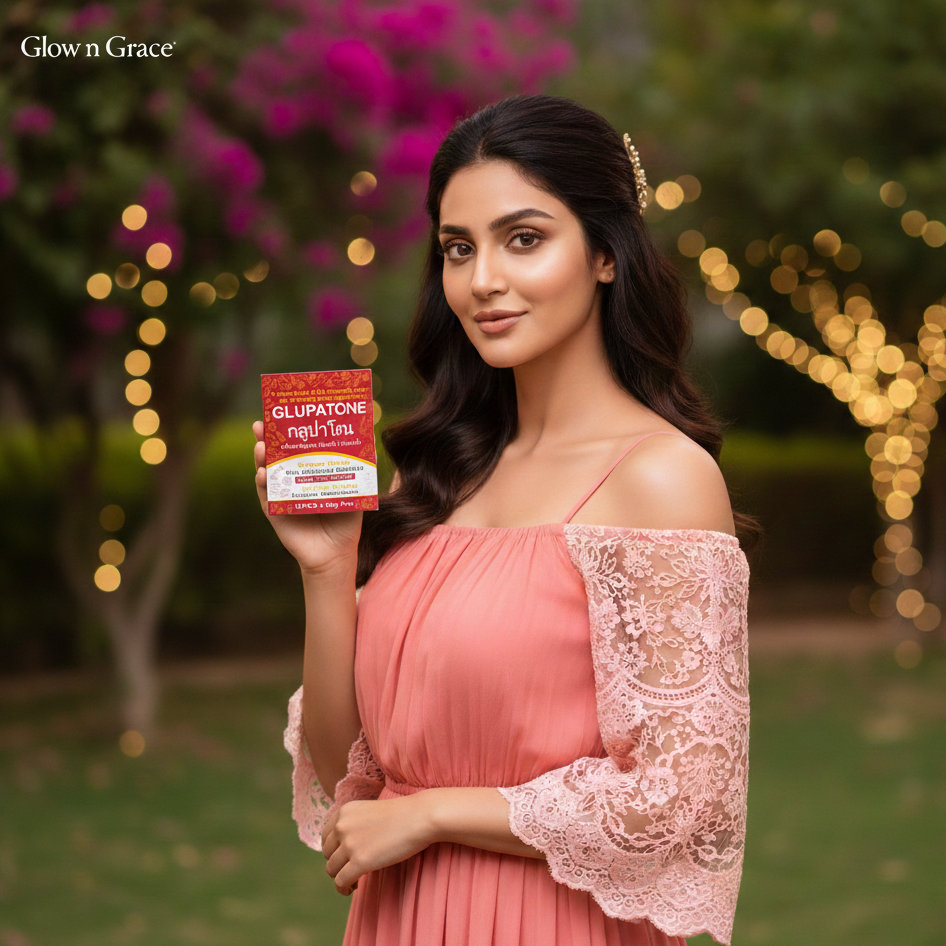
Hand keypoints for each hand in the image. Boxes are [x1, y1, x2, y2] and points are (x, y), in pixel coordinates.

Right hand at [253, 420, 361, 574]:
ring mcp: (280, 496)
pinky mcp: (275, 513)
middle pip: (274, 454)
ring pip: (266, 472)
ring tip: (261, 446)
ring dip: (261, 458)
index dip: (285, 430)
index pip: (293, 446)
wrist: (337, 552)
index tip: (279, 413)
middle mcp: (290, 480)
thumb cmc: (345, 519)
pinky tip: (263, 473)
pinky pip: (266, 496)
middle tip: (261, 425)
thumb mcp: (354, 489)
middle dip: (265, 438)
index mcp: (306, 471)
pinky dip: (264, 484)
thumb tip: (370, 439)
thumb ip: (358, 467)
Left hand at [320, 796, 434, 895]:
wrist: (419, 817)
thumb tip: (344, 847)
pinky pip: (341, 881)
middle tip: (351, 870)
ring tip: (353, 881)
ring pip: (331, 869)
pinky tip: (353, 889)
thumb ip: (354, 824)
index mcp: (344, 811)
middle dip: (337, 864)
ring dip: (340, 877)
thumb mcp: (369, 812)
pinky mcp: (360, 861)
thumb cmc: (401, 815)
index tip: (343, 857)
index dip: (333, 850)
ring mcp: (350, 844)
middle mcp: (342, 826)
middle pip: (327, 854)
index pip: (325, 836)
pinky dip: (343, 888)